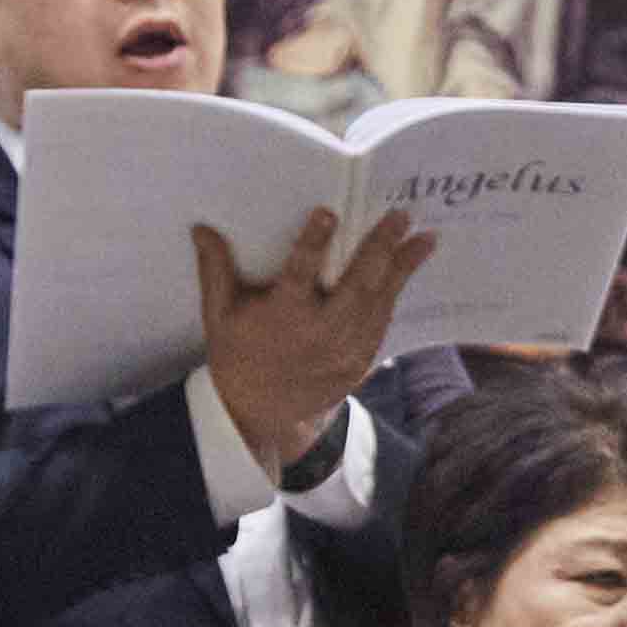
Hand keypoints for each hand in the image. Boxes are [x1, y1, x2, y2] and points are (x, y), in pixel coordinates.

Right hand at [195, 202, 434, 470]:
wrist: (260, 412)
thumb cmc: (237, 354)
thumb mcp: (219, 315)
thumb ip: (215, 270)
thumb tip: (202, 228)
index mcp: (282, 317)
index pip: (299, 273)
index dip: (313, 243)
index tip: (328, 213)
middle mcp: (319, 334)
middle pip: (356, 285)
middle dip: (381, 249)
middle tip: (401, 216)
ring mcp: (345, 351)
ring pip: (379, 303)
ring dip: (403, 269)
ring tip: (425, 239)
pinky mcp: (360, 362)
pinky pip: (382, 323)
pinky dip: (396, 296)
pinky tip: (408, 270)